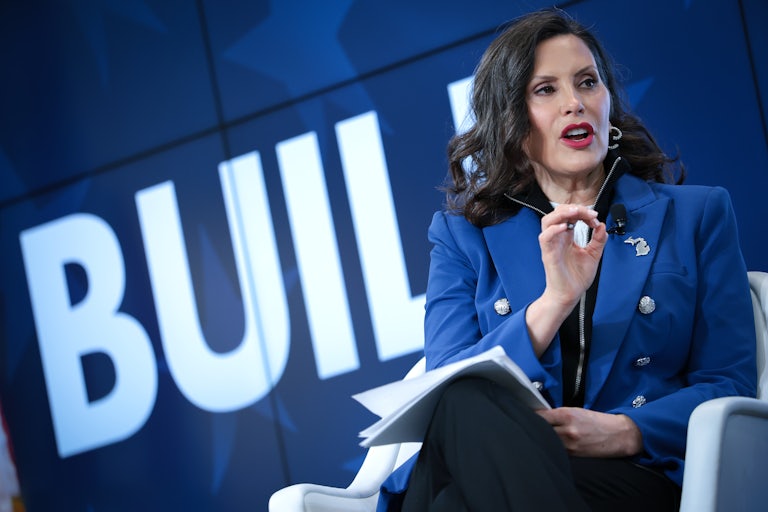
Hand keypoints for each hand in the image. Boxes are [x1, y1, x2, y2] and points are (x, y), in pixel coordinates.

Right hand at [525, 205, 606, 355]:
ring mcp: (551, 246)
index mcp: (566, 237)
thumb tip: (602, 225)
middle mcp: (557, 239)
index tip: (595, 217)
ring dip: (561, 214)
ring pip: (547, 221)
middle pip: (557, 213)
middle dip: (573, 208)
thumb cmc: (576, 278)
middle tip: (589, 213)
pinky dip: (554, 229)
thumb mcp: (593, 255)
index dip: (582, 212)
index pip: (569, 215)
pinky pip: (545, 237)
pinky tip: (566, 227)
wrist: (570, 295)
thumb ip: (598, 240)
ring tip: (576, 213)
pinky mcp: (549, 255)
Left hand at [536, 407, 641, 457]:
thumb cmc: (597, 421)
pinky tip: (550, 445)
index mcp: (567, 415)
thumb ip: (558, 414)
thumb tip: (540, 416)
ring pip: (547, 441)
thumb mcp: (577, 411)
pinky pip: (556, 450)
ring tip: (539, 436)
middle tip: (529, 426)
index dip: (531, 416)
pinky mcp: (573, 455)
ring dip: (542, 438)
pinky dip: (552, 447)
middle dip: (534, 427)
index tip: (526, 415)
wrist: (618, 435)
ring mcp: (569, 445)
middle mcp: (567, 430)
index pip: (540, 416)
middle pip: (541, 429)